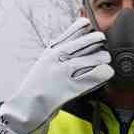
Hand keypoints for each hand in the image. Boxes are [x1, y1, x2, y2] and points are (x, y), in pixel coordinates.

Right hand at [0, 18, 111, 133]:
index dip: (87, 27)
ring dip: (103, 58)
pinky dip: (104, 73)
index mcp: (52, 49)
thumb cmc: (40, 83)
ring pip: (96, 57)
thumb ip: (62, 46)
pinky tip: (105, 73)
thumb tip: (81, 29)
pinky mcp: (71, 88)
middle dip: (99, 40)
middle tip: (102, 45)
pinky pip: (95, 76)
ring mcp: (65, 72)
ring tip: (104, 61)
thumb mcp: (47, 59)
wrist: (28, 106)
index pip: (76, 29)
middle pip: (88, 41)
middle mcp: (58, 57)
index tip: (91, 28)